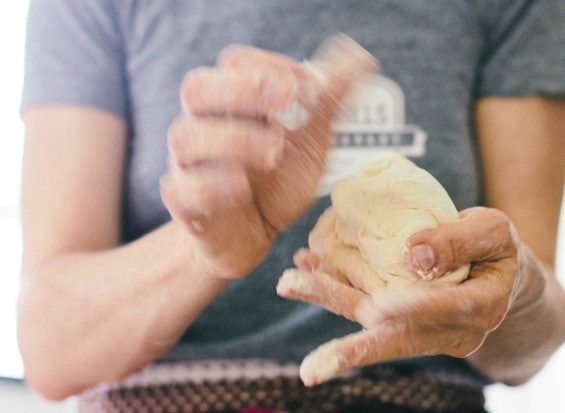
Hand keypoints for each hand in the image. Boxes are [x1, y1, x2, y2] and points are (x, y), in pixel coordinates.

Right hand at [160, 37, 377, 277]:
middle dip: (242, 89)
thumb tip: (362, 56)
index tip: (313, 89)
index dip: (274, 68)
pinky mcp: (187, 205)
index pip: (238, 64)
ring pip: (187, 137)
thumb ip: (331, 100)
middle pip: (198, 89)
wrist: (251, 235)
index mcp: (232, 102)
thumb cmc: (274, 182)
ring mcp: (190, 165)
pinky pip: (185, 189)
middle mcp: (204, 126)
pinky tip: (242, 186)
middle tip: (286, 99)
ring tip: (275, 150)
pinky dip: (213, 185)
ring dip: (234, 138)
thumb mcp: (310, 139)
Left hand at [278, 207, 534, 385]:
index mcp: (479, 309)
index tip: (378, 307)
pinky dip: (333, 285)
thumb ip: (461, 241)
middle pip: (396, 338)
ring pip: (371, 323)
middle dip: (352, 350)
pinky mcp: (398, 319)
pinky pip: (362, 304)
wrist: (494, 272)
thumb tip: (413, 256)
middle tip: (311, 370)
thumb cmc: (494, 248)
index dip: (413, 309)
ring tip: (288, 283)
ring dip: (329, 301)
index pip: (446, 311)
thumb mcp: (493, 232)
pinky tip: (305, 267)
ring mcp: (418, 330)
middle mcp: (446, 331)